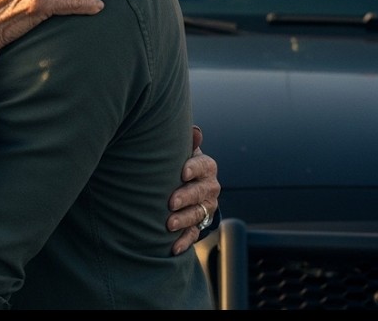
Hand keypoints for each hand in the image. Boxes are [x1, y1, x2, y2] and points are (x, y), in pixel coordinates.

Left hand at [167, 125, 221, 255]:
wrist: (184, 185)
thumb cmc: (178, 163)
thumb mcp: (182, 151)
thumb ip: (186, 142)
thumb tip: (195, 131)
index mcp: (206, 168)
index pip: (204, 166)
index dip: (194, 168)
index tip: (182, 172)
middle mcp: (209, 188)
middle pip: (200, 193)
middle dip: (186, 198)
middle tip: (170, 202)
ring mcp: (205, 207)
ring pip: (197, 214)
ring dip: (183, 220)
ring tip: (167, 224)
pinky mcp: (199, 224)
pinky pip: (194, 234)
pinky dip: (183, 241)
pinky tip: (172, 247)